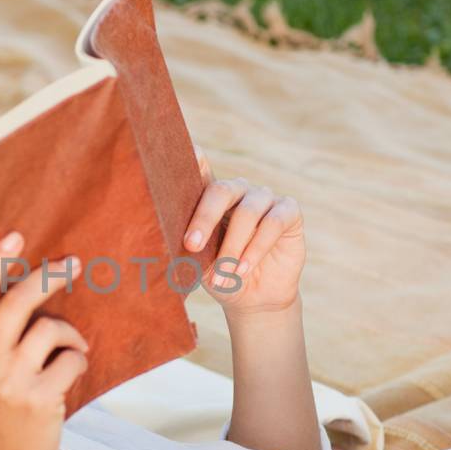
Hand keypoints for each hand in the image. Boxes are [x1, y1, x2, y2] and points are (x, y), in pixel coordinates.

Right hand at [0, 231, 88, 449]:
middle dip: (49, 277)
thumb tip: (22, 281)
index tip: (16, 236)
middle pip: (18, 301)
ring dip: (70, 333)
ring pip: (50, 329)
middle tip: (73, 265)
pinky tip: (72, 374)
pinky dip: (78, 361)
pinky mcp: (38, 398)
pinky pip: (71, 358)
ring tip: (73, 347)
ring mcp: (8, 382)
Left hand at [182, 150, 304, 316]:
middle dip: (204, 219)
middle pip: (221, 190)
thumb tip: (161, 239)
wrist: (254, 297)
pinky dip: (256, 248)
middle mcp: (238, 190)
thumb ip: (186, 243)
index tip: (186, 152)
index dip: (193, 158)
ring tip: (223, 275)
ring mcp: (265, 198)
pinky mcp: (289, 211)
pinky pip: (273, 223)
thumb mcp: (198, 261)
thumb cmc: (220, 273)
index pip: (200, 170)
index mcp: (211, 196)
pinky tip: (243, 268)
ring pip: (248, 212)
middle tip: (191, 246)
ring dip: (232, 247)